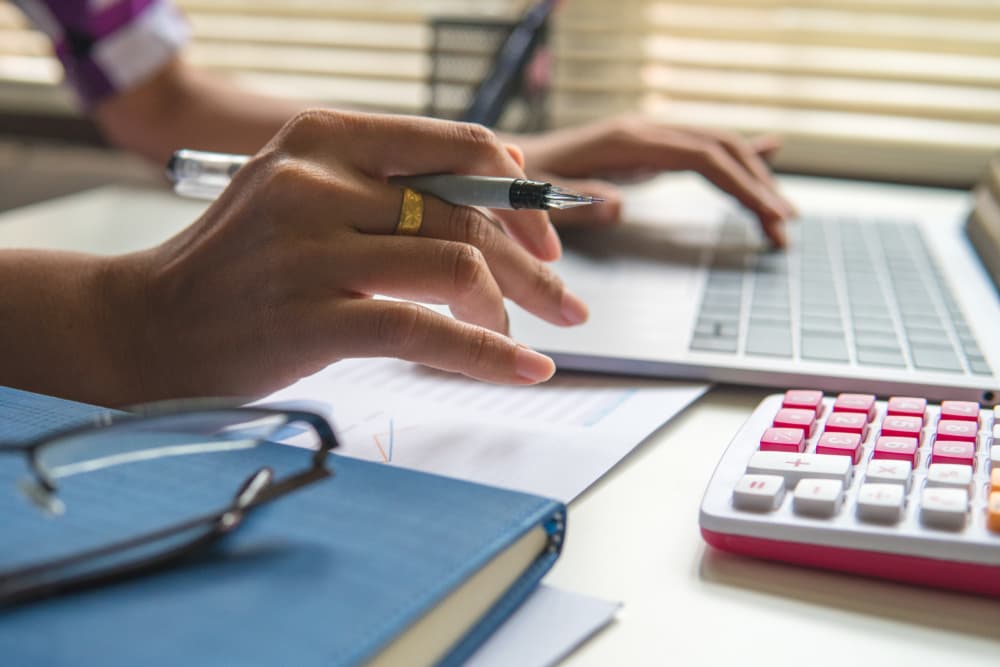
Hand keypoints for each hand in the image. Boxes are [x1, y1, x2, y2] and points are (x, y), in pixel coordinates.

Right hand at [101, 110, 588, 401]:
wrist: (147, 328)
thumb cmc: (240, 266)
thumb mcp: (304, 194)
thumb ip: (388, 185)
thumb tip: (503, 189)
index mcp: (324, 136)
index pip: (458, 148)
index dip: (519, 197)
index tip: (545, 241)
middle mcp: (317, 179)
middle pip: (469, 215)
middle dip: (534, 266)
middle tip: (565, 301)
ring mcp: (311, 249)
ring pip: (458, 267)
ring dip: (512, 310)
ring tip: (529, 338)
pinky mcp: (310, 317)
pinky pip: (426, 330)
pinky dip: (488, 354)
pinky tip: (524, 368)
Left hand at [512, 115, 796, 246]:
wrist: (503, 164)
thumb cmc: (520, 182)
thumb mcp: (542, 195)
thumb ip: (577, 201)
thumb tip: (619, 206)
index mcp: (629, 141)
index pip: (704, 158)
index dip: (743, 187)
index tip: (769, 217)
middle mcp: (646, 131)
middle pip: (722, 150)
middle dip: (759, 187)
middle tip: (785, 228)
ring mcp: (650, 138)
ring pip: (719, 149)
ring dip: (754, 179)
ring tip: (781, 215)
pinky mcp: (648, 150)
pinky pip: (702, 149)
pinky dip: (738, 156)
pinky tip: (769, 154)